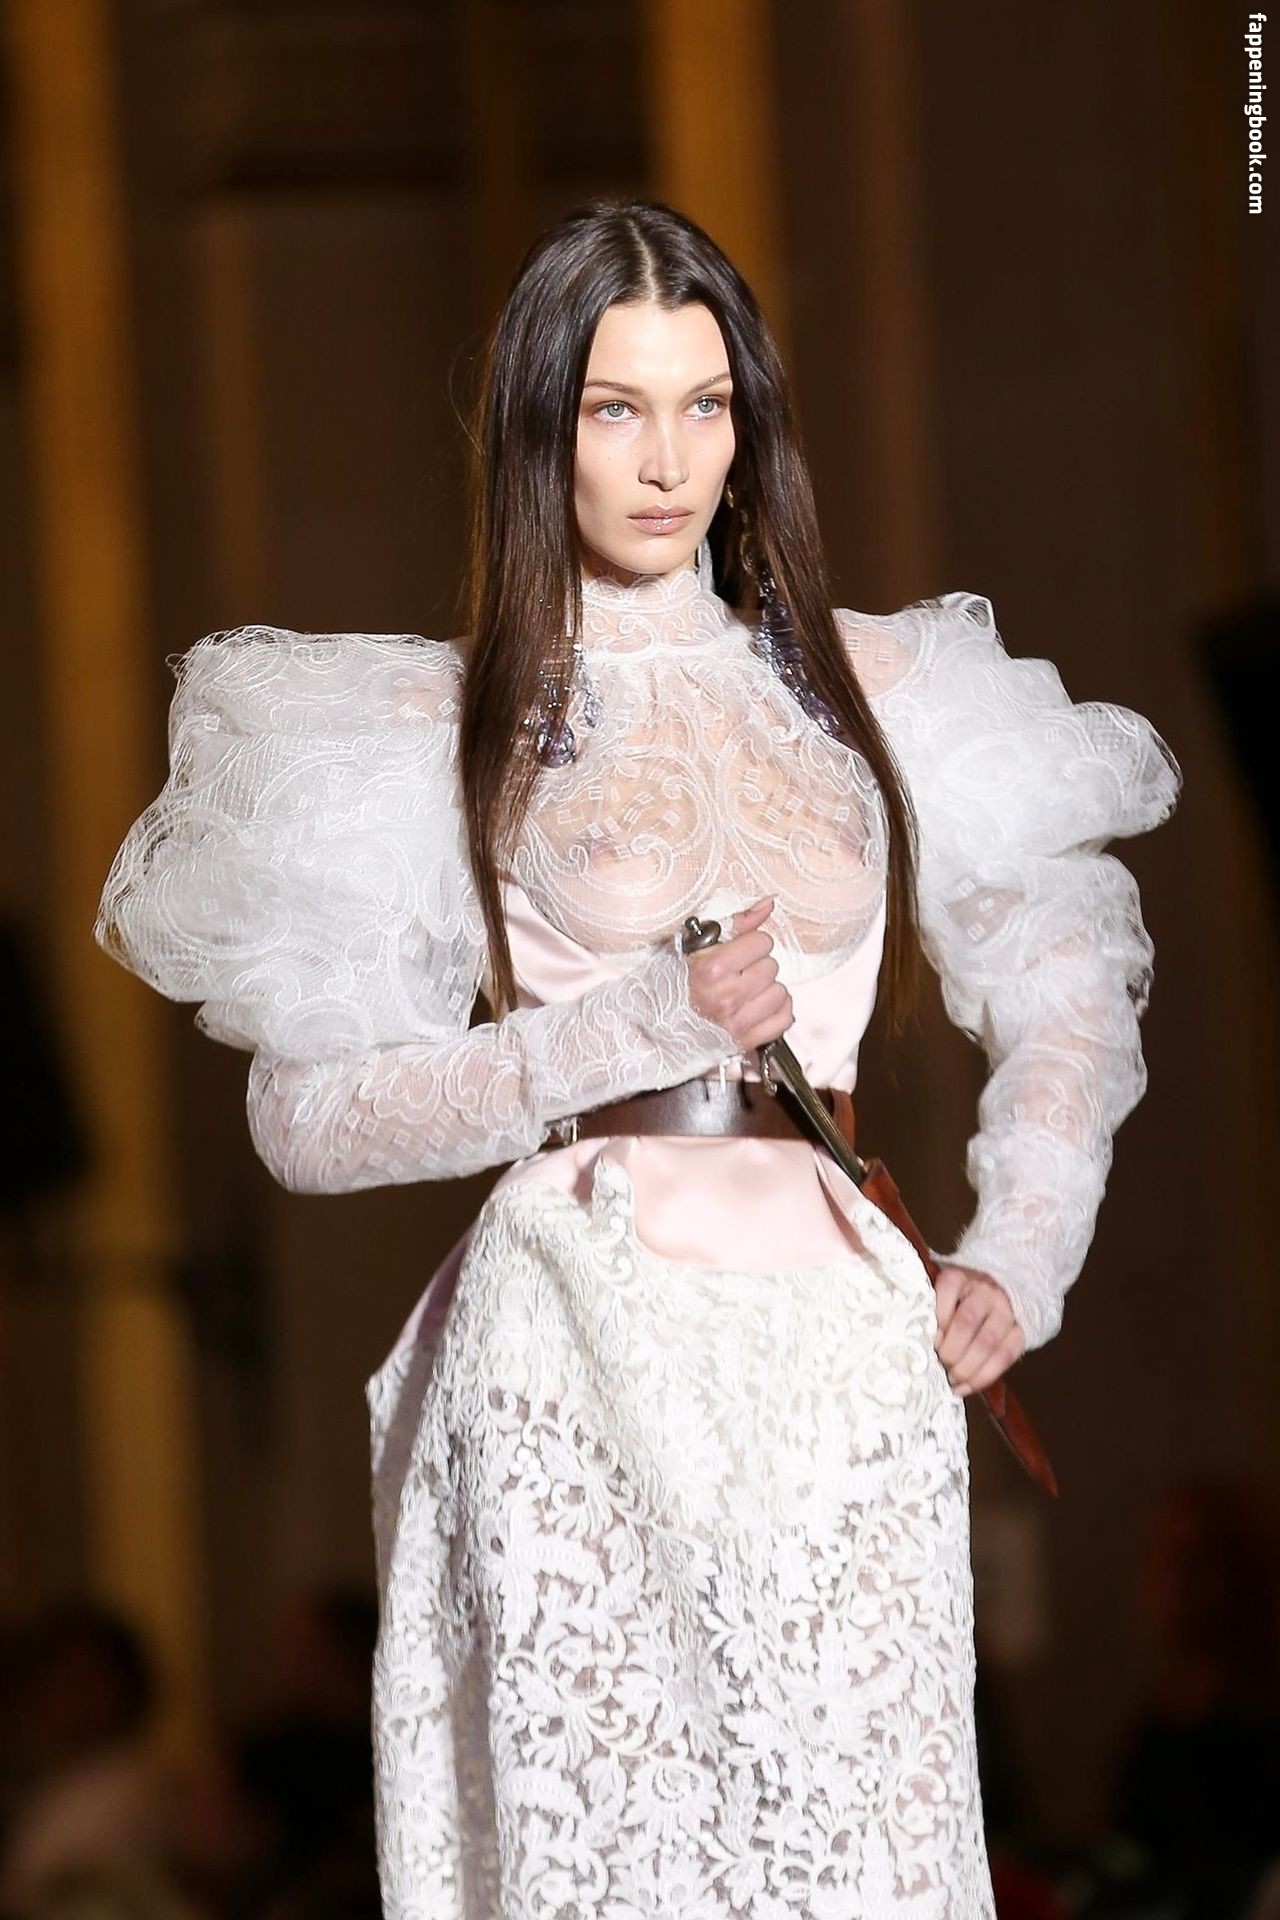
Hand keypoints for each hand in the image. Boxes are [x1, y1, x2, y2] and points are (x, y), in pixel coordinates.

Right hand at [685, 895, 793, 1052]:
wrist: (657, 1025)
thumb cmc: (674, 982)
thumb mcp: (695, 945)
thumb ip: (737, 922)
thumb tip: (769, 903)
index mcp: (712, 968)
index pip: (762, 942)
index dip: (750, 943)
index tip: (738, 950)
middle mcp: (726, 996)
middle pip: (771, 966)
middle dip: (757, 966)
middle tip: (739, 972)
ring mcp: (736, 1022)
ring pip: (780, 992)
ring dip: (766, 989)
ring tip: (746, 990)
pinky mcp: (745, 1041)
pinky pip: (783, 1018)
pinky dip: (776, 1011)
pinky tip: (759, 1005)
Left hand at [932, 1261, 1025, 1396]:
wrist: (996, 1297)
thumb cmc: (955, 1304)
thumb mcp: (939, 1298)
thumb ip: (930, 1313)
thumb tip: (917, 1343)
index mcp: (961, 1277)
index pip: (949, 1288)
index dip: (938, 1318)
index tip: (930, 1341)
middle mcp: (986, 1290)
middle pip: (968, 1320)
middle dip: (951, 1350)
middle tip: (940, 1365)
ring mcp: (1005, 1311)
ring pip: (988, 1342)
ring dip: (967, 1368)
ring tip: (951, 1379)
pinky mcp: (1020, 1331)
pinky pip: (1006, 1356)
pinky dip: (984, 1377)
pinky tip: (966, 1387)